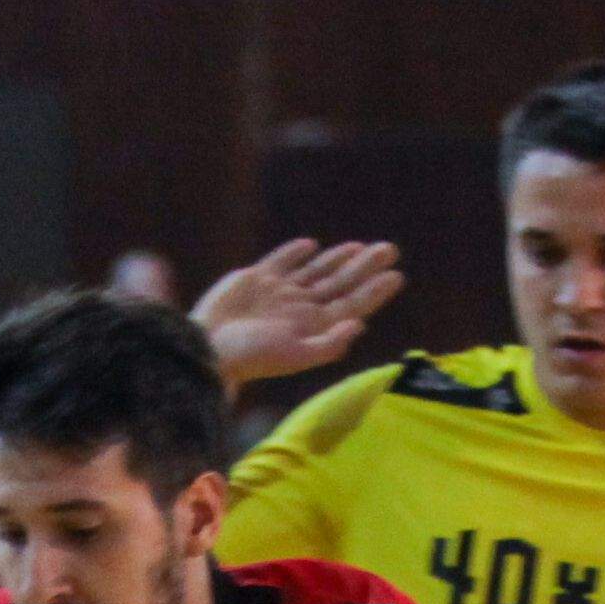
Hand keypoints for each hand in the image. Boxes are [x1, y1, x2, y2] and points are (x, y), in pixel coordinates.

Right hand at [194, 237, 403, 384]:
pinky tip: (311, 245)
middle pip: (339, 284)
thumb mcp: (293, 355)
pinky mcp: (255, 280)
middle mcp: (299, 309)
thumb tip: (359, 326)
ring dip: (338, 259)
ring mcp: (278, 294)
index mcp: (312, 327)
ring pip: (315, 272)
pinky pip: (281, 261)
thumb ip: (328, 344)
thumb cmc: (250, 358)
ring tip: (360, 247)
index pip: (351, 305)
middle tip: (390, 249)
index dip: (374, 291)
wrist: (207, 347)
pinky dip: (295, 253)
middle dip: (365, 267)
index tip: (397, 275)